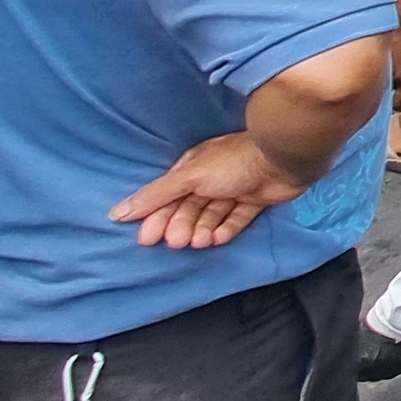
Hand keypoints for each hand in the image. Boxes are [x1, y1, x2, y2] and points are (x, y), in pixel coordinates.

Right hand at [111, 132, 310, 251]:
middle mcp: (212, 177)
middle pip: (189, 208)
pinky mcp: (255, 200)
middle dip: (180, 225)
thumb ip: (157, 195)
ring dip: (201, 230)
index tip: (146, 239)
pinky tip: (216, 239)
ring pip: (211, 215)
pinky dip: (225, 230)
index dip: (157, 216)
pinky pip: (235, 219)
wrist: (283, 157)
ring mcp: (235, 189)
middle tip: (175, 242)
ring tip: (198, 242)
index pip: (169, 195)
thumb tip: (118, 213)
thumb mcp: (189, 177)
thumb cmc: (233, 162)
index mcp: (193, 165)